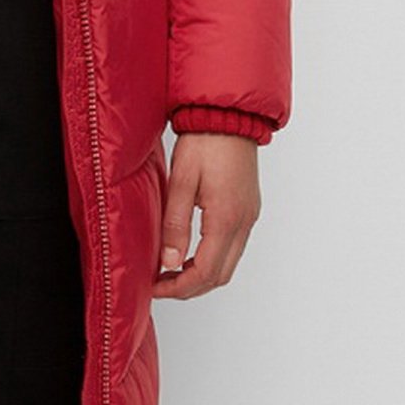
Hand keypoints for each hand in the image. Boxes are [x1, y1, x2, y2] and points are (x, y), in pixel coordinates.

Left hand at [152, 131, 259, 298]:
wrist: (229, 117)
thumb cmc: (204, 143)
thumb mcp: (181, 182)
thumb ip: (176, 225)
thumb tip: (169, 263)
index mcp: (226, 218)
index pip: (205, 271)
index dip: (179, 287)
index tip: (155, 287)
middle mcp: (243, 223)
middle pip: (220, 276)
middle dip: (190, 287)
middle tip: (161, 284)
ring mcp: (249, 217)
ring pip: (228, 265)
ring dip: (201, 275)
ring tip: (172, 271)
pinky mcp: (248, 210)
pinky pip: (233, 248)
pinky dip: (212, 260)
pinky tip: (190, 254)